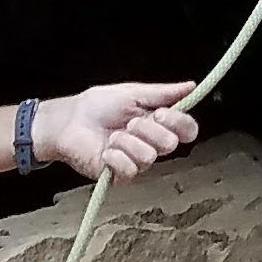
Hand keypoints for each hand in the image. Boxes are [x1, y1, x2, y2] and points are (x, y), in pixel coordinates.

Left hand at [36, 81, 198, 182]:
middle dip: (148, 129)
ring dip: (127, 141)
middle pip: (170, 144)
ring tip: (112, 136)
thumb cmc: (99, 106)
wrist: (70, 121)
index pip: (187, 130)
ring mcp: (136, 162)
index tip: (160, 112)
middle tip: (129, 122)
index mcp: (159, 124)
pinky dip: (116, 157)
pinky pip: (130, 170)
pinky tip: (106, 150)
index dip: (179, 122)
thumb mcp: (133, 93)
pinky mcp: (119, 176)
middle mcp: (152, 144)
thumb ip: (163, 93)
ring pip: (149, 157)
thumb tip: (191, 86)